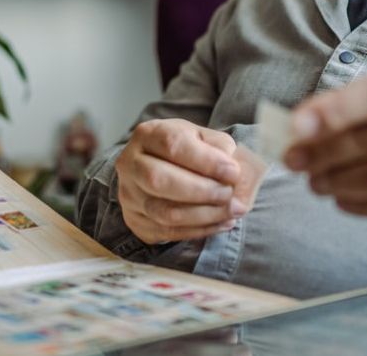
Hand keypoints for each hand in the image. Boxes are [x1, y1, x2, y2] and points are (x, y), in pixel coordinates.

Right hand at [115, 118, 249, 243]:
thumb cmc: (185, 150)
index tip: (233, 172)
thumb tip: (237, 175)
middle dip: (203, 191)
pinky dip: (200, 230)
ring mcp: (129, 195)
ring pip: (164, 213)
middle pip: (161, 180)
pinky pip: (168, 232)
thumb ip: (221, 150)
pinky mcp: (135, 221)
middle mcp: (131, 164)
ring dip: (204, 215)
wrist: (156, 167)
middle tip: (229, 194)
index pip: (173, 145)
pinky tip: (221, 223)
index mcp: (148, 134)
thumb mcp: (202, 138)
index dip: (206, 161)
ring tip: (231, 211)